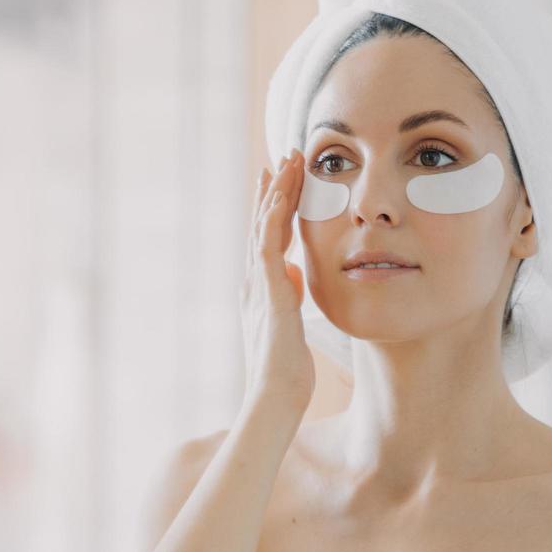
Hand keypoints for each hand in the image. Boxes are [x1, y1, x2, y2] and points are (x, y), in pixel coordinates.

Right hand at [240, 150, 313, 415]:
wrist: (276, 394)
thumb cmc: (287, 368)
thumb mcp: (293, 322)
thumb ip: (291, 294)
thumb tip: (296, 272)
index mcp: (264, 287)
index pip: (270, 237)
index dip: (277, 207)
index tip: (284, 180)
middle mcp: (255, 280)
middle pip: (262, 224)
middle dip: (273, 189)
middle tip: (280, 157)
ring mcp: (258, 284)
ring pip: (264, 226)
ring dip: (276, 192)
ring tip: (285, 162)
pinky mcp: (268, 291)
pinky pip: (267, 244)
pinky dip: (272, 217)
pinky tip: (280, 194)